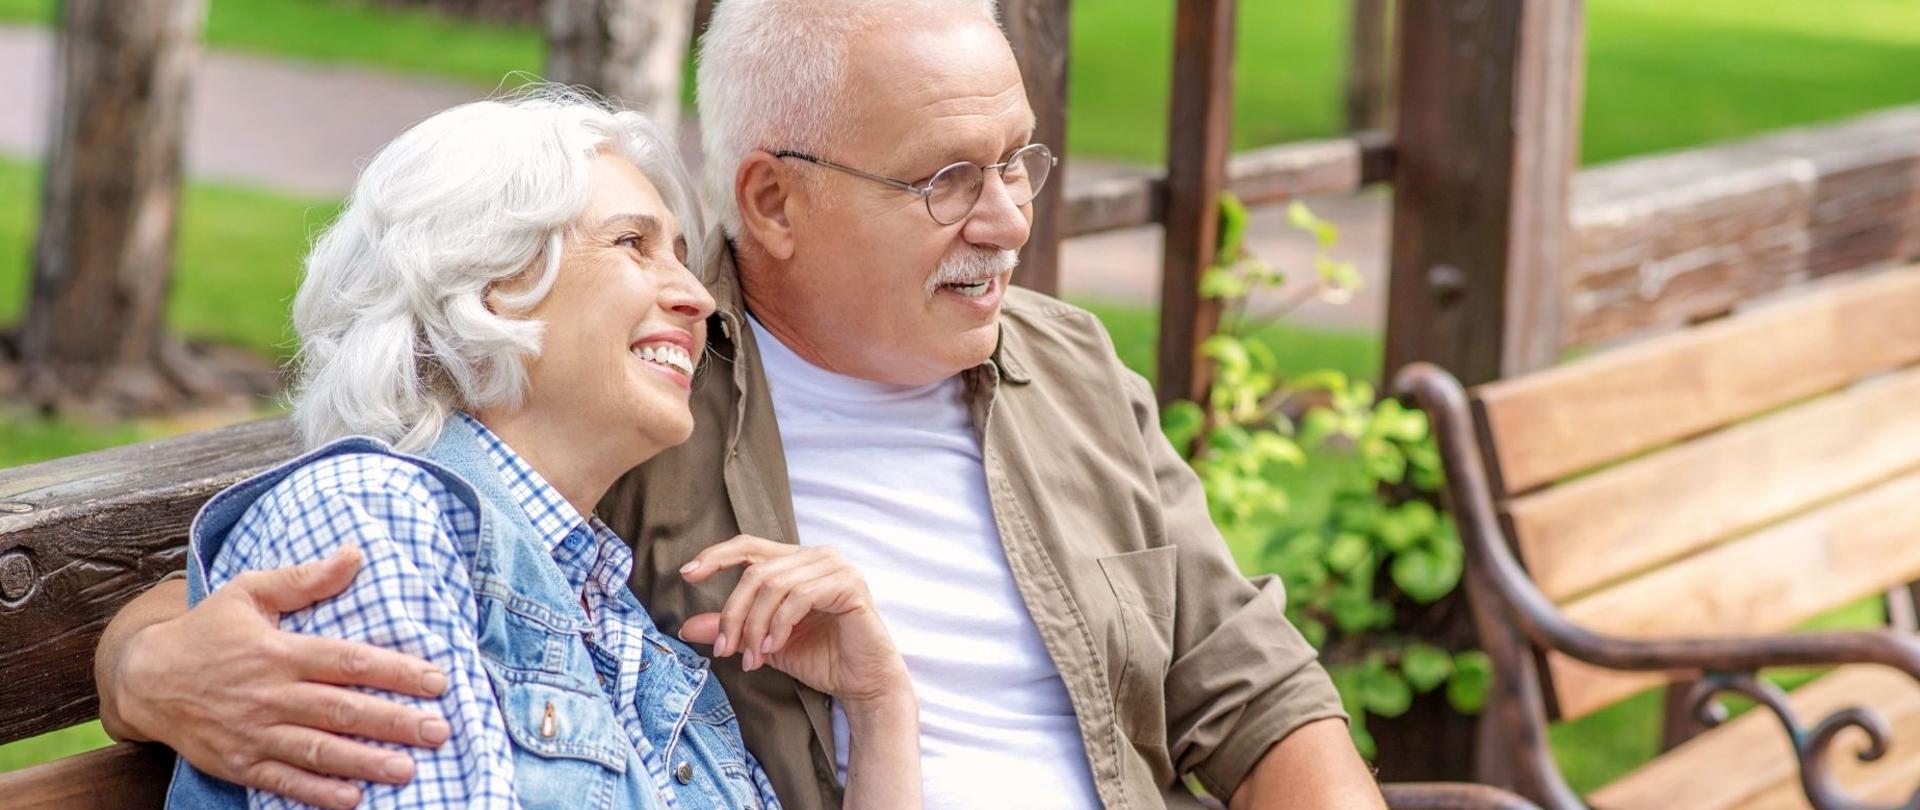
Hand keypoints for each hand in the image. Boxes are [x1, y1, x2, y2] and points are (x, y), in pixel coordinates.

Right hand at [110, 546, 451, 808]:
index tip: (436, 681)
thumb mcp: (248, 592)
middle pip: (342, 710)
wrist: (143, 678)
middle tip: (440, 731)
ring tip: (409, 770)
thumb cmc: (206, 630)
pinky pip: (283, 781)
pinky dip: (317, 792)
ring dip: (365, 762)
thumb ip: (304, 578)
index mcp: (279, 652)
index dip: (396, 672)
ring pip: (318, 750)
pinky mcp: (239, 762)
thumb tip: (354, 555)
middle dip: (394, 722)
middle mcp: (270, 694)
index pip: (348, 662)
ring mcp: (254, 733)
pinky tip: (352, 799)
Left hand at [678, 535, 911, 705]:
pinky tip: (775, 646)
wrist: (863, 683)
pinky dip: (779, 623)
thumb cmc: (821, 659)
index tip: (687, 575)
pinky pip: (799, 596)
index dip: (716, 556)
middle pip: (755, 571)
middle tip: (725, 649)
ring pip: (773, 584)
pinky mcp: (848, 585)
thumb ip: (734, 630)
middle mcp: (817, 556)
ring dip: (755, 626)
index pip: (749, 547)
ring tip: (752, 657)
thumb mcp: (765, 644)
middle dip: (733, 613)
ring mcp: (835, 567)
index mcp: (797, 562)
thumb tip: (688, 627)